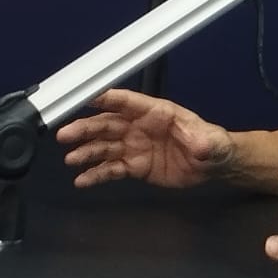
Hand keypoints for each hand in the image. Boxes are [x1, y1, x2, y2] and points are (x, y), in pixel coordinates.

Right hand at [55, 88, 235, 188]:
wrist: (212, 166)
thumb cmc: (212, 144)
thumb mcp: (209, 140)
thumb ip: (202, 141)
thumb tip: (200, 143)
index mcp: (156, 113)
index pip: (127, 102)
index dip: (105, 99)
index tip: (82, 97)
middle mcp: (140, 127)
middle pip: (108, 124)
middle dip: (86, 128)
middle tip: (65, 134)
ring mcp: (135, 147)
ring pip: (105, 147)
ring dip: (87, 151)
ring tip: (71, 159)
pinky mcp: (135, 166)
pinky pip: (111, 169)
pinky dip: (96, 174)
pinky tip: (82, 180)